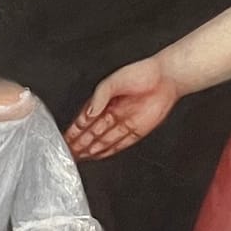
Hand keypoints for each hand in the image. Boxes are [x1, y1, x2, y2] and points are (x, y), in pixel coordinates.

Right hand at [64, 58, 180, 160]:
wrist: (166, 78)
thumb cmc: (141, 73)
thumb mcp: (114, 81)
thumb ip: (100, 97)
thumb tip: (88, 113)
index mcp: (104, 100)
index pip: (85, 119)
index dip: (74, 131)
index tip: (64, 140)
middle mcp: (112, 113)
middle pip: (92, 133)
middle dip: (79, 144)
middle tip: (68, 154)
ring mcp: (123, 123)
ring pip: (103, 140)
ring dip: (91, 149)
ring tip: (79, 157)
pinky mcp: (136, 130)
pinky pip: (119, 144)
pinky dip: (108, 151)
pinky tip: (98, 155)